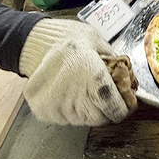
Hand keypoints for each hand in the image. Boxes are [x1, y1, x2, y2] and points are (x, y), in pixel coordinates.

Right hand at [19, 19, 135, 125]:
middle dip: (105, 108)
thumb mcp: (97, 41)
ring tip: (81, 89)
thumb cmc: (66, 38)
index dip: (123, 107)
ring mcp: (58, 106)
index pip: (115, 108)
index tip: (125, 103)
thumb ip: (113, 61)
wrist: (33, 41)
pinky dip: (69, 109)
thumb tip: (124, 76)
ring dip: (86, 110)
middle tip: (101, 94)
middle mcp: (75, 95)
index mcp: (93, 77)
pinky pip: (64, 118)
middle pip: (100, 118)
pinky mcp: (44, 111)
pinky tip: (67, 92)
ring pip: (82, 120)